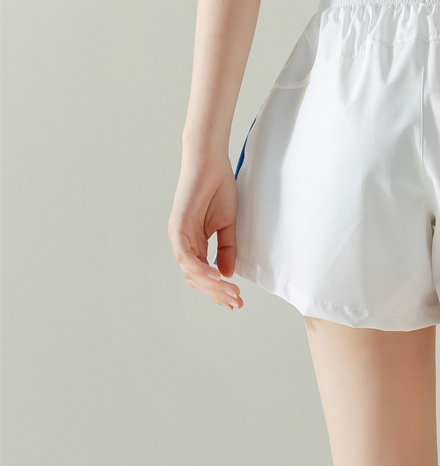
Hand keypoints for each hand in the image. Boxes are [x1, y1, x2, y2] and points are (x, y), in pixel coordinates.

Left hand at [168, 150, 243, 310]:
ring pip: (191, 271)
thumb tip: (227, 275)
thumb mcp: (228, 226)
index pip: (203, 274)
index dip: (218, 290)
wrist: (211, 162)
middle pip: (196, 278)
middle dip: (217, 294)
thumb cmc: (218, 188)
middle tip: (236, 304)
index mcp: (193, 242)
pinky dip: (201, 269)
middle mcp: (182, 242)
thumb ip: (226, 250)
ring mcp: (178, 235)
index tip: (236, 301)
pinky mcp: (178, 227)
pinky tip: (218, 278)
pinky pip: (187, 256)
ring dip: (212, 286)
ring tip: (232, 294)